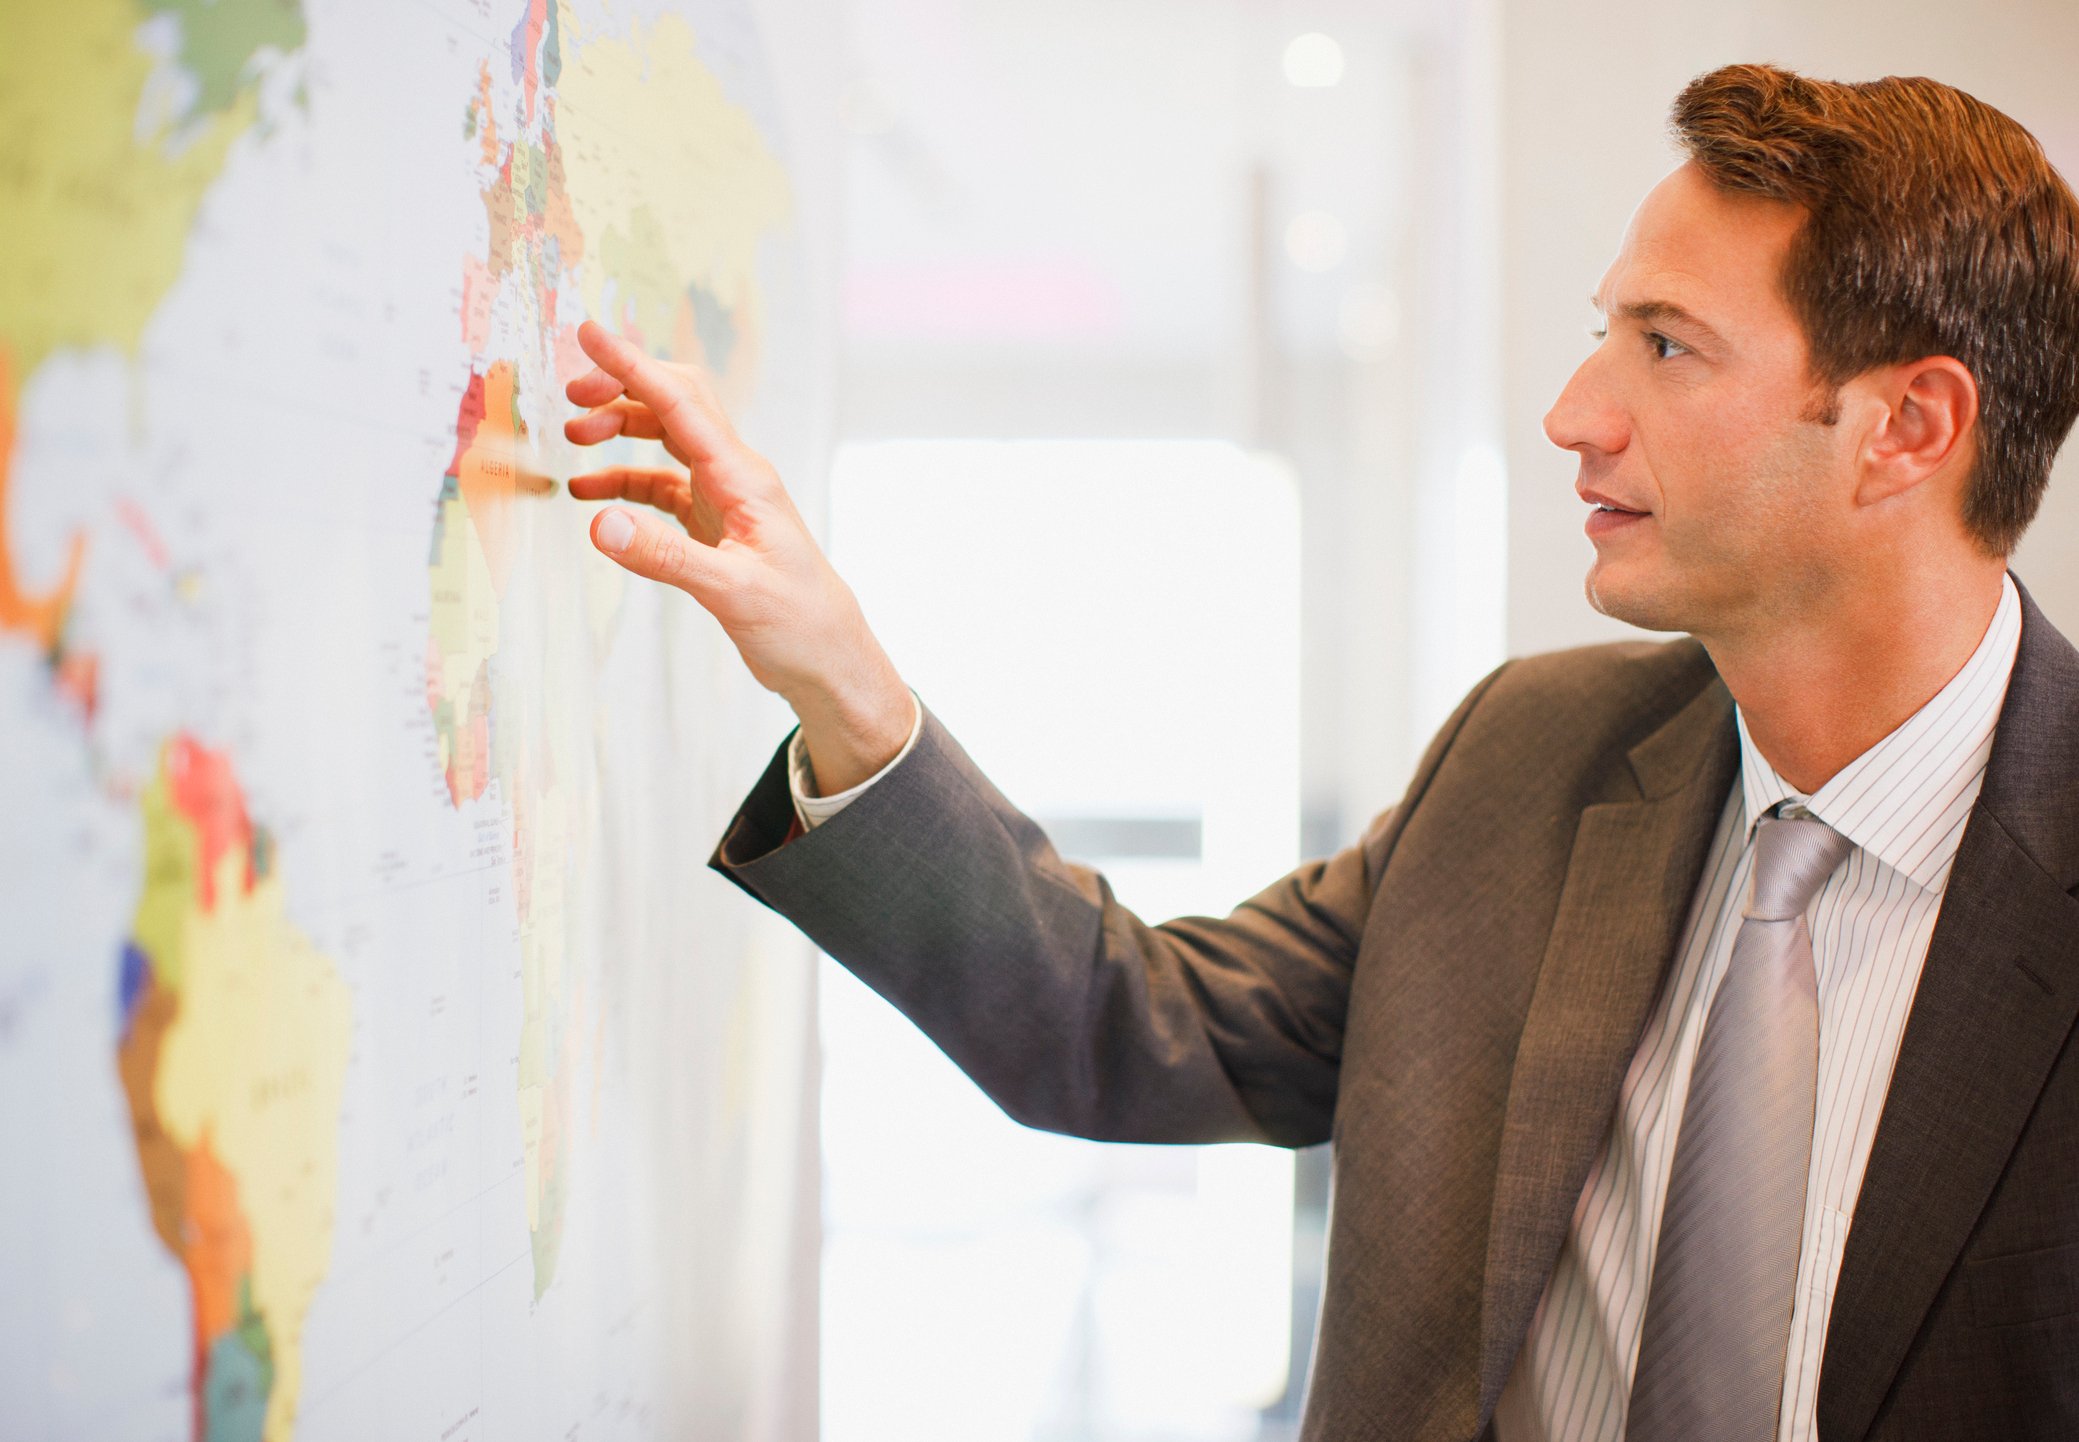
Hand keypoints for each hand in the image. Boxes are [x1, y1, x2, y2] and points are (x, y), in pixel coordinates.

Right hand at [562, 320, 913, 793]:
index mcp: (743, 478)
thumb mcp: (731, 592)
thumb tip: (601, 524)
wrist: (829, 658)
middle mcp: (735, 477)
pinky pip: (663, 487)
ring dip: (621, 432)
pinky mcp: (715, 526)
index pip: (681, 403)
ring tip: (574, 441)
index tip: (590, 334)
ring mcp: (725, 499)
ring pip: (666, 441)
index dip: (632, 365)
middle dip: (623, 388)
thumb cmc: (798, 623)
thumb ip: (666, 558)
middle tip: (571, 394)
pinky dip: (626, 483)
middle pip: (675, 404)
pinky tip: (593, 497)